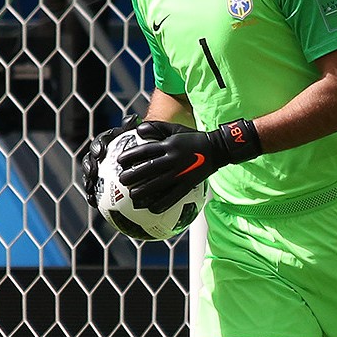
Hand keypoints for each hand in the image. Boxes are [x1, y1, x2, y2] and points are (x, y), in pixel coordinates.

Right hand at [81, 114, 140, 207]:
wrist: (141, 155)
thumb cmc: (141, 145)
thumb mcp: (140, 135)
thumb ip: (134, 128)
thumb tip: (133, 118)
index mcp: (107, 143)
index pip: (100, 143)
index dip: (98, 147)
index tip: (100, 152)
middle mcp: (99, 157)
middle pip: (90, 160)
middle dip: (88, 166)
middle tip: (92, 172)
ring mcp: (99, 171)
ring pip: (90, 176)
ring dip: (88, 183)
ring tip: (90, 190)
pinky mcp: (100, 184)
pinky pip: (95, 191)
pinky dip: (93, 197)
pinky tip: (95, 205)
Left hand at [118, 119, 261, 213]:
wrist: (216, 149)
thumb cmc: (193, 138)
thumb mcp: (175, 129)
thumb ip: (157, 128)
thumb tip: (139, 130)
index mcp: (169, 145)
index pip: (146, 151)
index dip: (131, 156)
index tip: (120, 161)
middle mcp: (173, 159)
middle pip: (149, 169)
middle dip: (134, 175)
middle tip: (122, 180)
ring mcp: (181, 173)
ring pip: (159, 184)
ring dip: (144, 191)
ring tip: (133, 196)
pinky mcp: (188, 183)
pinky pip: (173, 196)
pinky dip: (162, 203)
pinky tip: (152, 208)